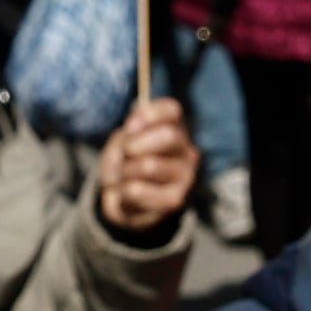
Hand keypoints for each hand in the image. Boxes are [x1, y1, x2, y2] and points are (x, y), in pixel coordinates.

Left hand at [96, 97, 197, 235]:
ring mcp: (185, 176)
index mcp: (175, 128)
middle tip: (125, 153)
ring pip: (150, 165)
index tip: (131, 125)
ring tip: (124, 175)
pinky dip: (123, 190)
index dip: (149, 114)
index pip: (172, 110)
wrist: (126, 200)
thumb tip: (137, 122)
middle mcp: (187, 151)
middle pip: (168, 136)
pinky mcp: (175, 200)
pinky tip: (127, 192)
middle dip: (136, 143)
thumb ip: (132, 128)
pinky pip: (138, 189)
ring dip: (126, 170)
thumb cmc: (128, 162)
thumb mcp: (124, 139)